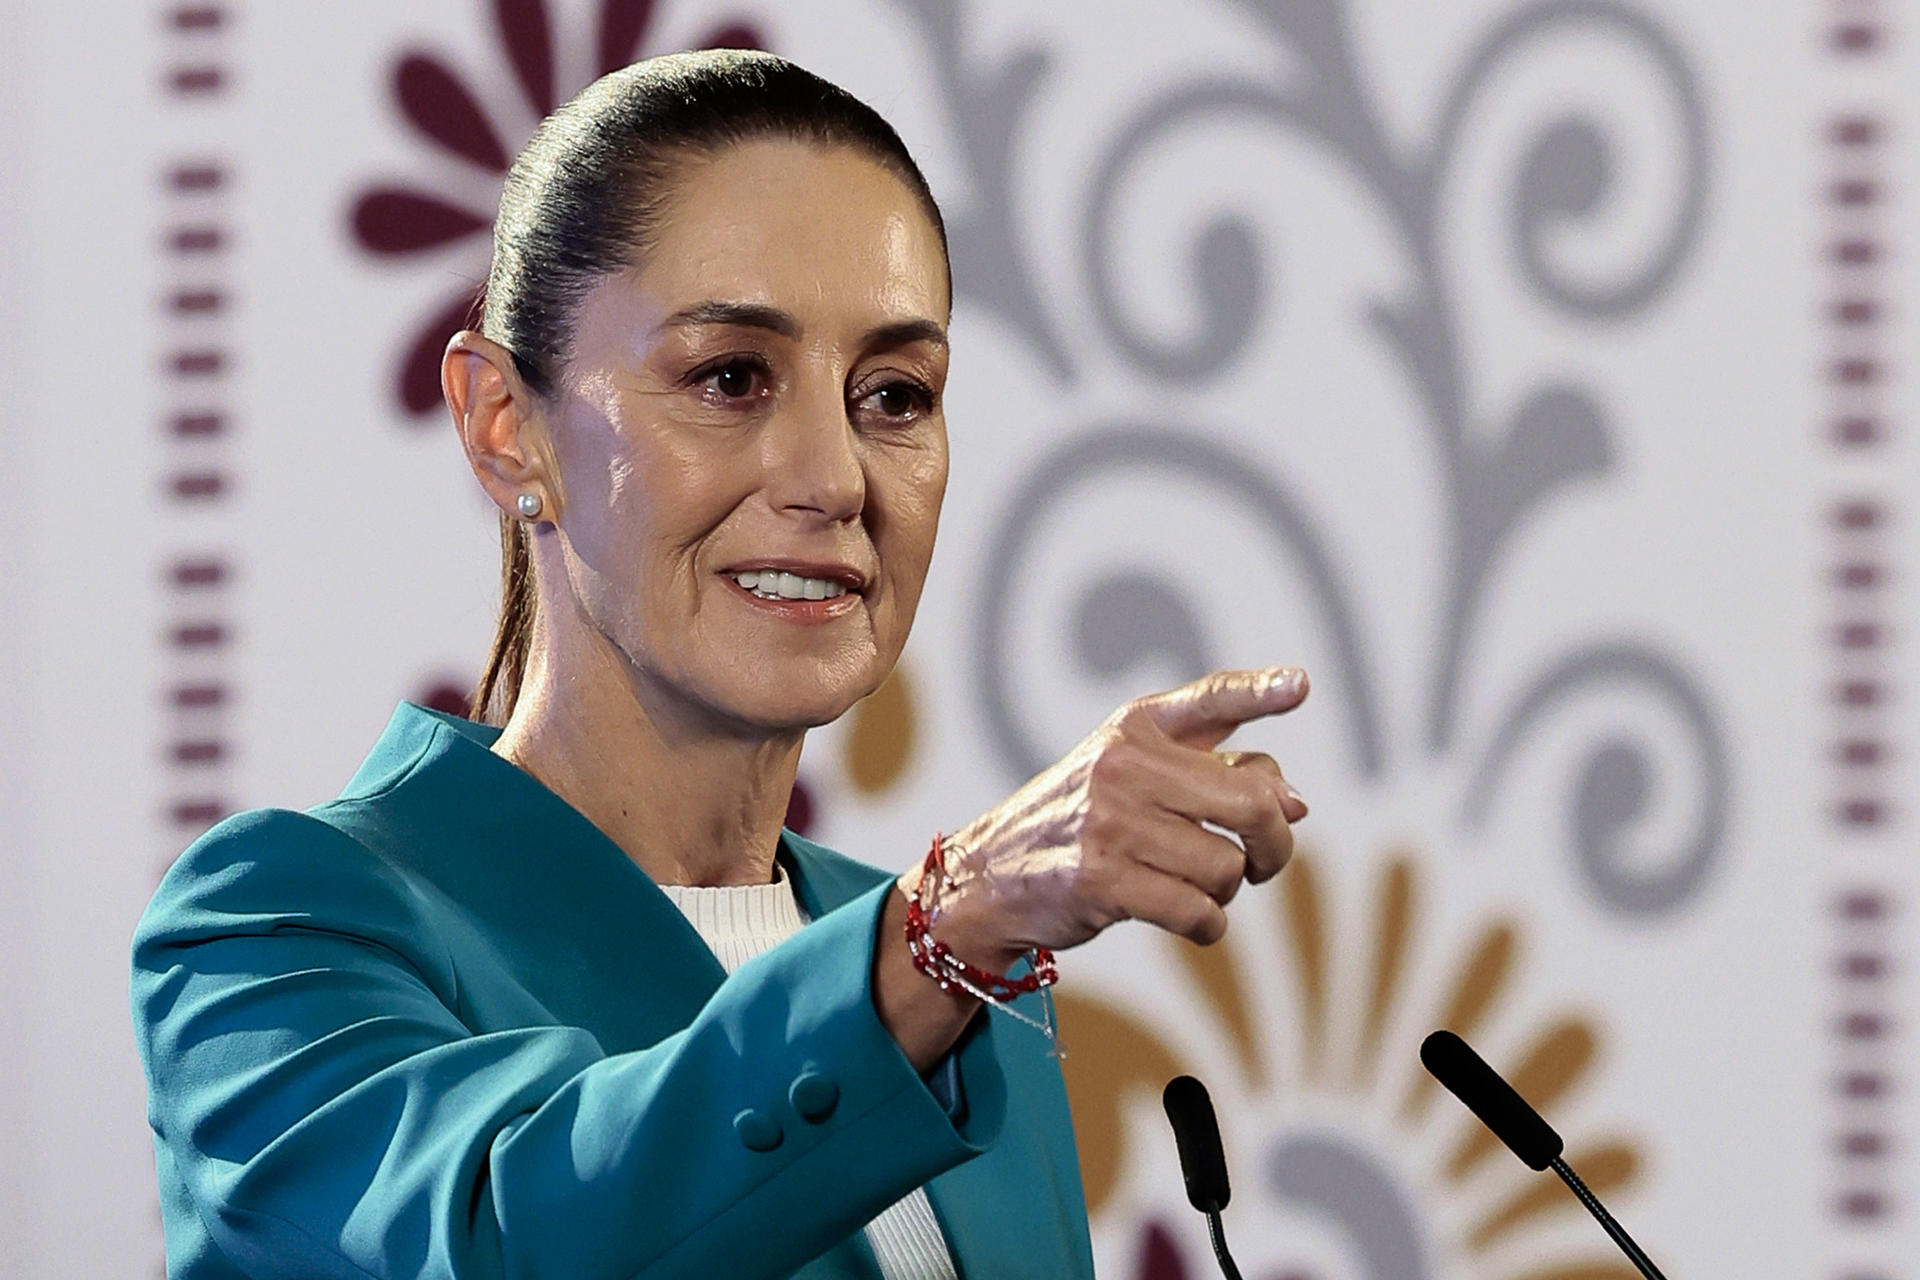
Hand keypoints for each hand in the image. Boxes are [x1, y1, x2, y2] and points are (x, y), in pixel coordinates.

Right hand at [921, 666, 1309, 965]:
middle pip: (1251, 803)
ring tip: (1196, 885)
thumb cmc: (1082, 823)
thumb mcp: (1135, 776)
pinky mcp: (1103, 881)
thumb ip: (1215, 773)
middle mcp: (1123, 765)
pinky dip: (1208, 924)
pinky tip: (1191, 919)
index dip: (1258, 690)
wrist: (989, 876)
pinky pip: (1199, 912)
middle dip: (1275, 842)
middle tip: (1265, 861)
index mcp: (1134, 728)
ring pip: (1227, 867)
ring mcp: (1111, 822)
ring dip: (1227, 890)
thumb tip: (1296, 806)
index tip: (1301, 685)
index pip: (1209, 700)